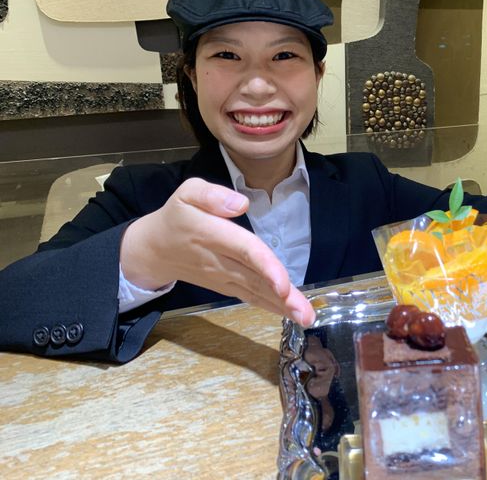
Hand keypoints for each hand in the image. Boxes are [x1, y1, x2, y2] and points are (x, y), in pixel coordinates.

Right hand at [120, 178, 314, 325]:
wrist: (154, 249)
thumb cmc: (177, 216)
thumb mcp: (187, 193)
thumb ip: (212, 195)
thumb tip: (241, 203)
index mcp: (213, 234)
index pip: (244, 251)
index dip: (265, 267)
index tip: (283, 284)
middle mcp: (219, 260)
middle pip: (255, 279)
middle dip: (283, 297)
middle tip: (307, 314)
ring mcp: (222, 277)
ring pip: (255, 292)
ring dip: (282, 306)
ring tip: (306, 318)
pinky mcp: (225, 286)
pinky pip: (249, 297)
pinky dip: (270, 306)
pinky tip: (290, 313)